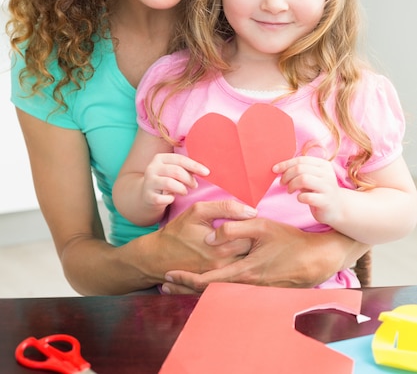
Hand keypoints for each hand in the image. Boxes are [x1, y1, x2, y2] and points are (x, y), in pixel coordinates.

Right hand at [141, 153, 209, 210]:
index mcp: (160, 158)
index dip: (195, 166)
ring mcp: (149, 182)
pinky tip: (172, 199)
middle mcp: (152, 168)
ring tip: (185, 192)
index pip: (180, 159)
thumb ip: (184, 168)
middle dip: (189, 179)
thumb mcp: (172, 171)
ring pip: (170, 183)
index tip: (207, 173)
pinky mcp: (148, 196)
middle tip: (194, 185)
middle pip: (176, 171)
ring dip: (182, 189)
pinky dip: (171, 199)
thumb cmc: (165, 181)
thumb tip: (204, 171)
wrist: (144, 195)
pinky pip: (163, 198)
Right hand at [154, 200, 255, 293]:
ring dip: (248, 254)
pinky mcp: (216, 283)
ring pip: (246, 264)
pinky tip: (236, 256)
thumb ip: (226, 208)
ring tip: (244, 243)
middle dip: (254, 241)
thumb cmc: (178, 232)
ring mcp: (221, 277)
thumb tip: (251, 210)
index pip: (253, 236)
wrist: (157, 258)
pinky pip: (236, 275)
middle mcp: (224, 266)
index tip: (252, 220)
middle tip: (252, 232)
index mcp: (223, 247)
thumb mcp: (199, 211)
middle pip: (252, 252)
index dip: (254, 226)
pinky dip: (240, 265)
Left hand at [162, 218, 335, 293]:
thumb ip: (235, 228)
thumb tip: (211, 235)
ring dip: (198, 289)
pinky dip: (215, 289)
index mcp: (243, 271)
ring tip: (179, 286)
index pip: (208, 280)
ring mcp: (254, 291)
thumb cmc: (289, 240)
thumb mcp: (262, 226)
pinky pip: (232, 292)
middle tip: (165, 286)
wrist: (316, 259)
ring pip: (220, 293)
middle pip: (209, 291)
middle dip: (186, 288)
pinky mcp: (260, 290)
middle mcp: (246, 285)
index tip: (169, 276)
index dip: (186, 279)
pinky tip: (208, 283)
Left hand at [273, 156, 342, 224]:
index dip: (285, 164)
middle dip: (287, 175)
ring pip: (303, 179)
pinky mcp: (326, 201)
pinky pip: (307, 197)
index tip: (274, 169)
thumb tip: (279, 168)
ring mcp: (328, 187)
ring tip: (290, 190)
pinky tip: (300, 198)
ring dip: (292, 185)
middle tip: (282, 183)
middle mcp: (327, 174)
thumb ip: (299, 171)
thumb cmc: (319, 191)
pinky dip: (299, 197)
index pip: (301, 160)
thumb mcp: (311, 177)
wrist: (338, 209)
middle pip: (300, 169)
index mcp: (323, 165)